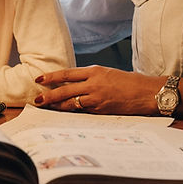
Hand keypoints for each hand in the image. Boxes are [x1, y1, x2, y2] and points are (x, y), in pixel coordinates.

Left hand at [33, 65, 162, 114]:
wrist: (146, 92)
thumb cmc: (128, 82)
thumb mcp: (107, 74)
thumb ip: (91, 78)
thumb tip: (75, 83)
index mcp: (95, 71)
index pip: (67, 73)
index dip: (51, 76)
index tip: (39, 78)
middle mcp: (93, 82)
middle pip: (65, 88)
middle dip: (49, 94)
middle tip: (37, 98)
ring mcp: (97, 97)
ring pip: (71, 101)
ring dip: (57, 105)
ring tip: (46, 107)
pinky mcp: (101, 109)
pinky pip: (82, 110)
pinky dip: (72, 111)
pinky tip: (64, 112)